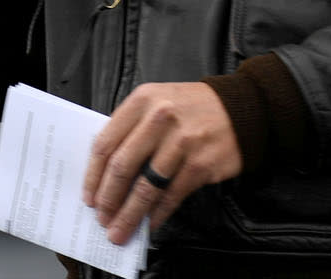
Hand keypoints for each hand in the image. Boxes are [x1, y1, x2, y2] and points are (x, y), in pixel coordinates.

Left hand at [84, 81, 241, 245]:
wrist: (241, 108)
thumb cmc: (192, 108)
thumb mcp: (157, 101)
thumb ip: (132, 128)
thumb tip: (107, 172)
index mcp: (142, 101)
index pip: (106, 143)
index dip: (93, 175)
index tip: (89, 196)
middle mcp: (159, 119)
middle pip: (122, 167)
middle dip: (108, 199)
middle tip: (103, 219)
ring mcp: (181, 142)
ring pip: (146, 187)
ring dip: (130, 214)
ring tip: (121, 230)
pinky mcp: (200, 164)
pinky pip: (171, 196)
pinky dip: (157, 214)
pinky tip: (149, 223)